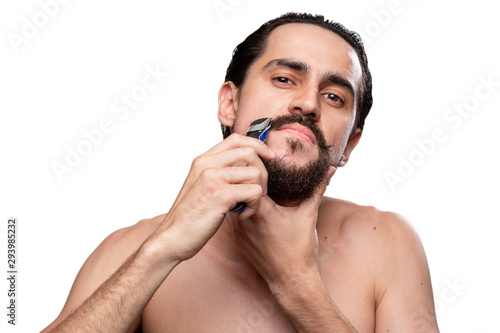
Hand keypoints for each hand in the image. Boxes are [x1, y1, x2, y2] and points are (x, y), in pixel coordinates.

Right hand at [147, 134, 275, 261]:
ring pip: (255, 173)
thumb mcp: (202, 186)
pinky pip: (254, 192)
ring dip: (258, 193)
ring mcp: (212, 178)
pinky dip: (254, 206)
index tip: (269, 157)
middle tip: (257, 193)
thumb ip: (219, 173)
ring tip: (246, 206)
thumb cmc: (189, 217)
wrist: (172, 238)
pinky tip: (242, 215)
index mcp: (202, 160)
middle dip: (262, 173)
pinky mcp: (220, 194)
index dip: (257, 145)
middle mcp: (206, 164)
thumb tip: (248, 166)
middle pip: (250, 152)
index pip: (236, 139)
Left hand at [228, 166, 335, 287]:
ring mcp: (238, 231)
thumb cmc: (300, 249)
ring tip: (258, 193)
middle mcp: (244, 220)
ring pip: (235, 203)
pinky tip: (256, 211)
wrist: (291, 280)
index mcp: (261, 211)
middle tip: (262, 179)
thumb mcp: (309, 215)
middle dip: (250, 182)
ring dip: (245, 196)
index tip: (268, 171)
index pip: (250, 179)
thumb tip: (329, 169)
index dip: (258, 171)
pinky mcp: (237, 240)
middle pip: (239, 190)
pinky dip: (243, 211)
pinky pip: (235, 218)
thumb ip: (317, 189)